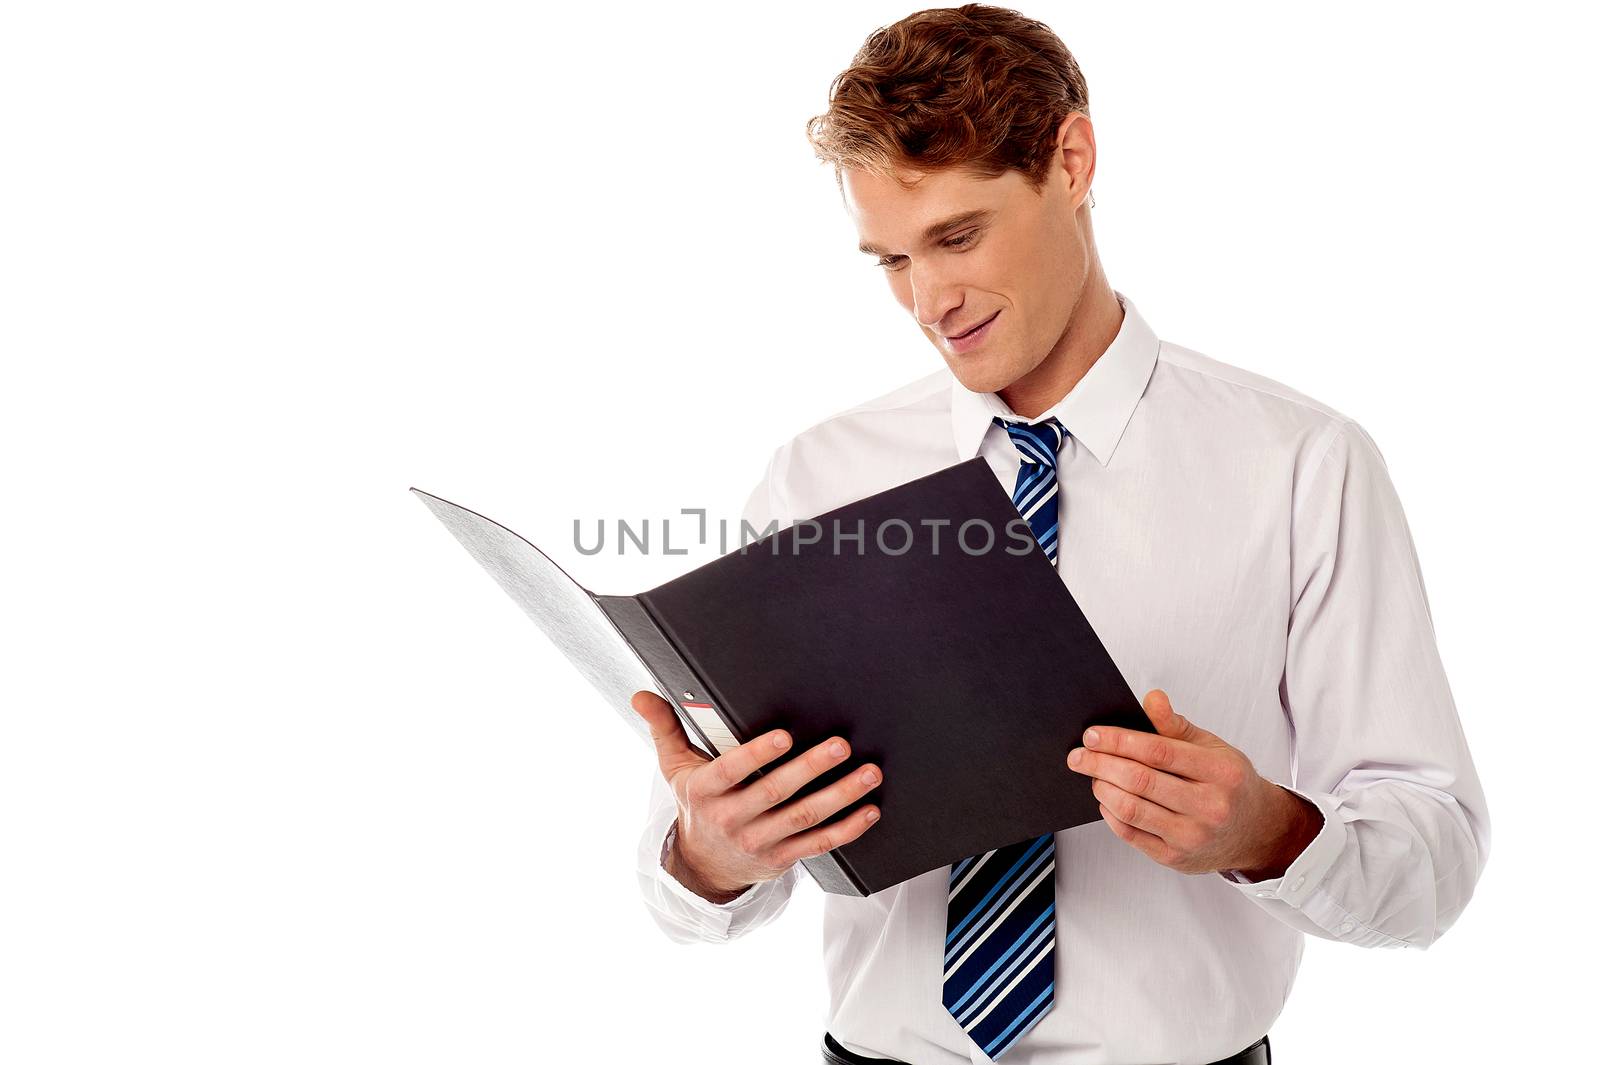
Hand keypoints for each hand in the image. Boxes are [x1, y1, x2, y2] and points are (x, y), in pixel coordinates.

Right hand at [631, 690, 884, 901]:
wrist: (702, 865)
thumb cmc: (696, 803)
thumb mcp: (674, 767)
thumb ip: (664, 727)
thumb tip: (641, 695)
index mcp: (706, 791)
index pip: (732, 771)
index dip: (758, 754)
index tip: (785, 736)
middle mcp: (731, 819)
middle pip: (776, 793)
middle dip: (811, 768)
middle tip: (840, 745)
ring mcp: (759, 842)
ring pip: (804, 818)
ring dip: (840, 796)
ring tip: (868, 774)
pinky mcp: (782, 859)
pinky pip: (818, 844)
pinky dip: (847, 829)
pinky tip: (867, 810)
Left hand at [1065, 689, 1322, 877]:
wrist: (1256, 831)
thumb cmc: (1229, 783)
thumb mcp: (1213, 748)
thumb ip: (1176, 725)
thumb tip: (1151, 698)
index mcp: (1221, 772)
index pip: (1159, 752)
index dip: (1119, 741)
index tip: (1092, 735)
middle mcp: (1210, 807)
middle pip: (1140, 781)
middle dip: (1101, 764)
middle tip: (1078, 755)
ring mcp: (1192, 837)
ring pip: (1131, 809)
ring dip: (1102, 788)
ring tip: (1091, 774)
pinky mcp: (1175, 859)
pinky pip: (1130, 834)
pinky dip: (1110, 813)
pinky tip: (1105, 798)